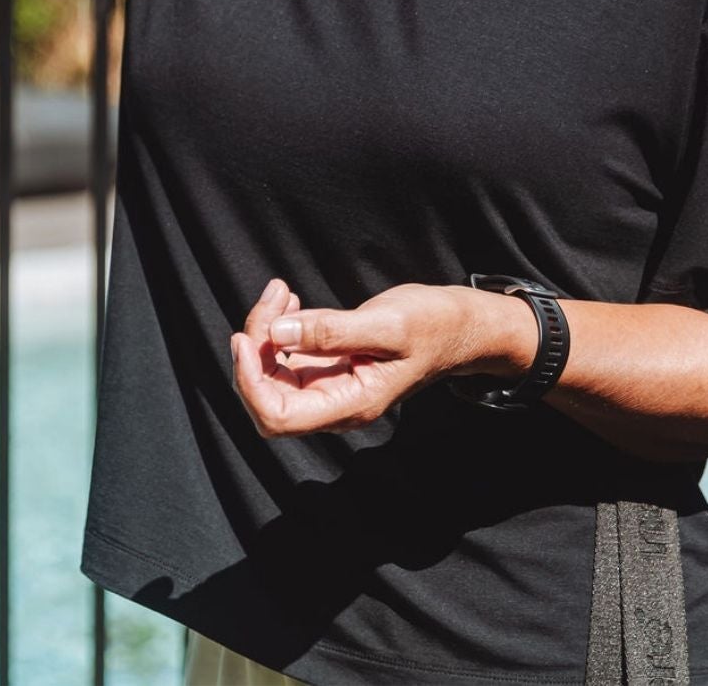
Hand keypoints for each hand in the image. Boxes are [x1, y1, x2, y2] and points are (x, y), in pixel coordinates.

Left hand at [230, 278, 477, 436]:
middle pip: (267, 395)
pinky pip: (287, 357)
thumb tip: (278, 333)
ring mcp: (330, 385)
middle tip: (276, 297)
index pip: (278, 416)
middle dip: (257, 347)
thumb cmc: (433, 324)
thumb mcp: (387, 323)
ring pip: (273, 374)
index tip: (247, 337)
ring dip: (265, 332)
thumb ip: (332, 331)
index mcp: (351, 404)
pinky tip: (290, 300)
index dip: (250, 382)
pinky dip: (279, 328)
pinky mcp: (330, 366)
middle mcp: (335, 403)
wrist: (460, 325)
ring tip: (282, 292)